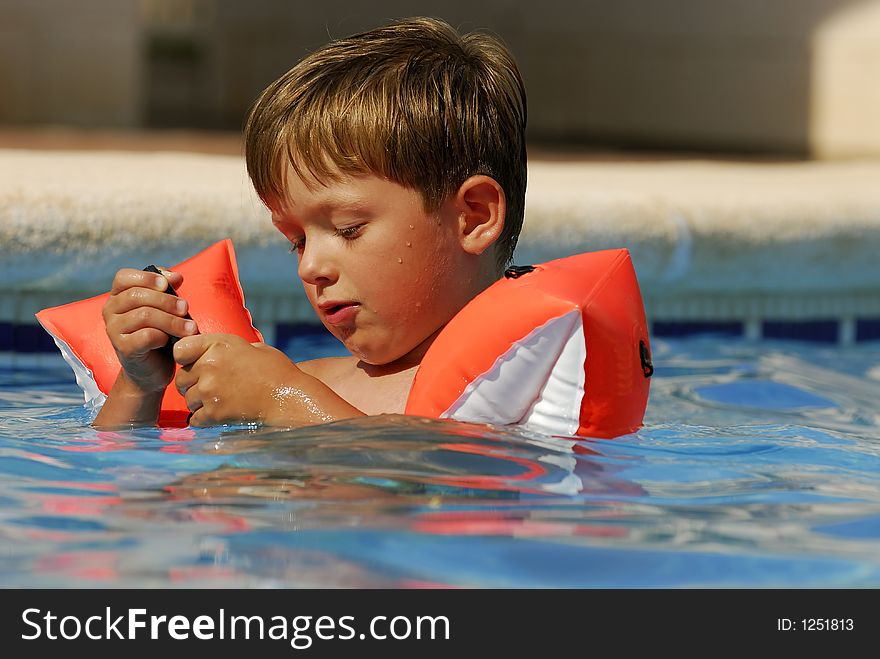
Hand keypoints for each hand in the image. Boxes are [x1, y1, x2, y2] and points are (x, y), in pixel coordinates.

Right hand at [101, 267, 198, 393]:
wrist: (152, 371)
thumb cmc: (159, 335)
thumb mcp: (163, 309)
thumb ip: (167, 290)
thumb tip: (176, 276)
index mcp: (118, 297)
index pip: (123, 277)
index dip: (147, 277)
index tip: (168, 284)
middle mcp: (110, 311)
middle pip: (137, 296)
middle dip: (167, 300)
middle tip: (186, 308)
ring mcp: (113, 330)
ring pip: (144, 315)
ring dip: (172, 320)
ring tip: (190, 327)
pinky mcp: (123, 348)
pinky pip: (146, 335)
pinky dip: (164, 336)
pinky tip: (172, 340)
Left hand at [174, 334, 356, 426]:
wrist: (288, 398)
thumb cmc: (277, 372)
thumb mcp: (255, 348)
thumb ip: (230, 349)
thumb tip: (218, 351)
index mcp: (218, 345)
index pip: (180, 349)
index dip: (184, 357)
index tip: (192, 363)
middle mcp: (209, 366)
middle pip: (181, 378)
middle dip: (191, 383)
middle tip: (208, 387)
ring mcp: (209, 391)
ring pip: (188, 400)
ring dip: (198, 402)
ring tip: (217, 402)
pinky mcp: (213, 413)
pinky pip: (195, 419)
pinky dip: (204, 419)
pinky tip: (218, 415)